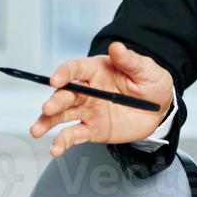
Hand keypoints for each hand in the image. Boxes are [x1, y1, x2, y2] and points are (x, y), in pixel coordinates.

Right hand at [27, 41, 174, 156]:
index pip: (75, 69)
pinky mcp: (92, 129)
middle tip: (48, 108)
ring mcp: (87, 110)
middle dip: (55, 100)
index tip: (56, 80)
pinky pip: (74, 135)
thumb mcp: (146, 70)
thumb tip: (116, 47)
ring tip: (36, 130)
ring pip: (62, 115)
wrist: (159, 110)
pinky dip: (62, 142)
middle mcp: (87, 90)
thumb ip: (130, 60)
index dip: (64, 73)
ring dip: (47, 121)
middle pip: (65, 94)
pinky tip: (54, 149)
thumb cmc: (151, 84)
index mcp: (97, 71)